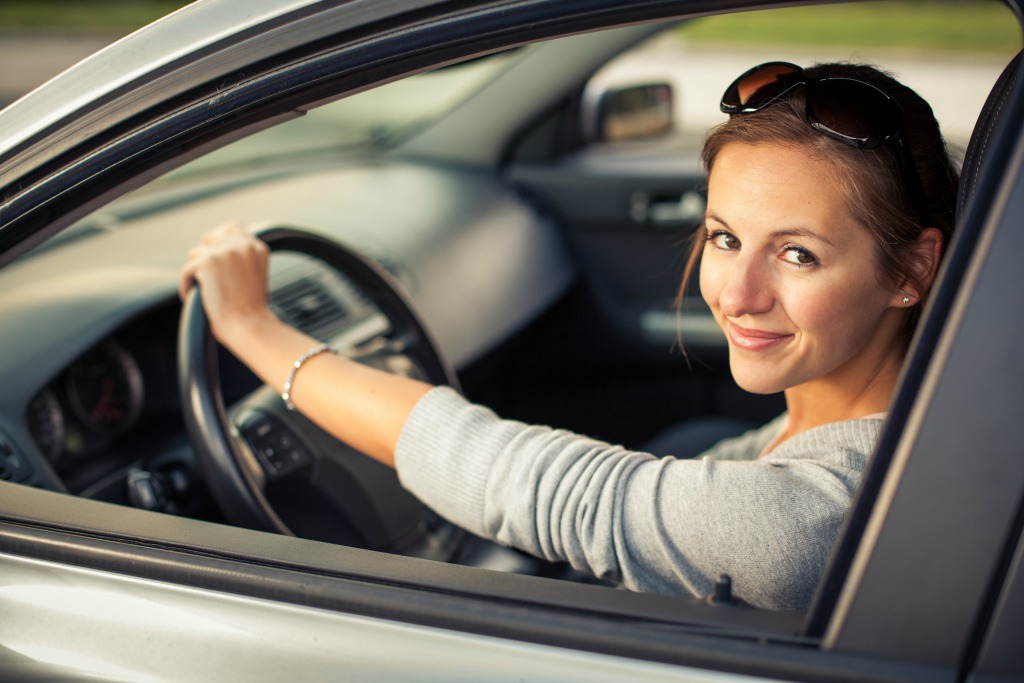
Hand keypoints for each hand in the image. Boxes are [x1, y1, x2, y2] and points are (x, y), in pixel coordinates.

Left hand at [180, 222, 272, 345]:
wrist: (249, 326)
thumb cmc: (250, 310)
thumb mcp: (254, 274)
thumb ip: (240, 256)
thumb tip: (213, 244)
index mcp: (257, 247)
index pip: (232, 227)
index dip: (219, 242)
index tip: (215, 260)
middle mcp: (243, 245)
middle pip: (209, 237)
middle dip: (204, 258)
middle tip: (209, 280)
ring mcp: (226, 251)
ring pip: (195, 253)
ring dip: (195, 272)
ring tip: (205, 291)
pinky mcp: (208, 262)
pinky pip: (186, 270)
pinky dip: (187, 285)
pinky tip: (197, 297)